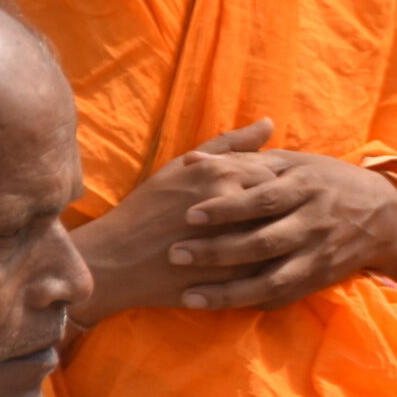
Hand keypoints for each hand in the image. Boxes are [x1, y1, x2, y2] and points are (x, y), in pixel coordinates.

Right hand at [69, 121, 275, 324]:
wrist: (113, 262)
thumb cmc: (146, 209)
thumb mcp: (182, 167)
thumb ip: (229, 144)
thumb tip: (269, 122)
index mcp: (221, 174)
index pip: (274, 169)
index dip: (276, 180)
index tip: (271, 189)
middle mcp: (231, 202)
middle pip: (282, 200)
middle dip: (283, 207)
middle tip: (275, 213)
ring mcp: (233, 240)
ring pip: (279, 233)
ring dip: (280, 234)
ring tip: (272, 234)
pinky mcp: (231, 274)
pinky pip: (269, 264)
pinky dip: (273, 261)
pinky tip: (268, 259)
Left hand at [167, 151, 396, 310]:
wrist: (383, 214)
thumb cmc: (326, 181)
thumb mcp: (293, 163)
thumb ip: (244, 161)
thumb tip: (192, 158)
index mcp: (307, 187)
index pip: (263, 200)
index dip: (227, 208)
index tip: (190, 215)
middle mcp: (313, 222)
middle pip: (262, 242)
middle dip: (217, 251)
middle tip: (175, 254)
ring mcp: (317, 255)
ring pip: (271, 280)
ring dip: (228, 292)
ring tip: (188, 296)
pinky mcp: (318, 279)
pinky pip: (282, 296)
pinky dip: (250, 303)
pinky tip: (219, 306)